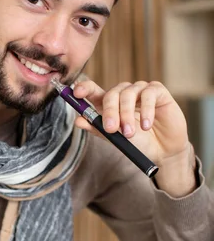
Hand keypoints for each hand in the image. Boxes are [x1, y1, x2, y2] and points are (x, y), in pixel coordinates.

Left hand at [73, 80, 195, 196]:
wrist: (162, 151)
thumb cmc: (138, 143)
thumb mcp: (115, 138)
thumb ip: (97, 128)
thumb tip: (78, 120)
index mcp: (109, 103)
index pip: (93, 90)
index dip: (84, 88)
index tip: (77, 93)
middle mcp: (123, 94)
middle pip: (111, 94)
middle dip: (109, 112)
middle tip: (110, 129)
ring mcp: (140, 91)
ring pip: (128, 94)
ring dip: (127, 115)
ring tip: (130, 134)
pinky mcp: (158, 91)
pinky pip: (148, 94)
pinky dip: (147, 111)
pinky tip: (147, 126)